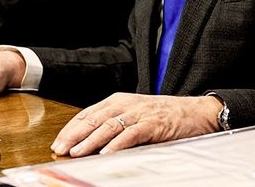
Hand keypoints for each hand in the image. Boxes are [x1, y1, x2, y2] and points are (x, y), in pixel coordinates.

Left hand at [51, 93, 220, 156]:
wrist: (196, 112)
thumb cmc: (165, 116)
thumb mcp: (135, 115)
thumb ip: (115, 124)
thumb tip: (90, 142)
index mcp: (120, 101)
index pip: (89, 113)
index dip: (71, 128)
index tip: (58, 142)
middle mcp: (127, 104)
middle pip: (94, 118)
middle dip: (75, 135)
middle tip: (60, 148)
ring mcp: (140, 113)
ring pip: (109, 126)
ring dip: (90, 140)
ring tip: (76, 152)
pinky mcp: (153, 124)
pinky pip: (131, 134)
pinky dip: (117, 144)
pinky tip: (106, 153)